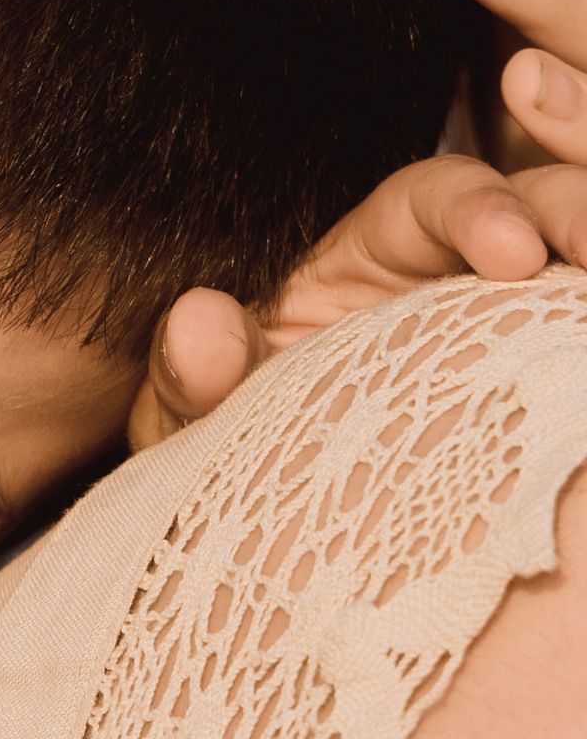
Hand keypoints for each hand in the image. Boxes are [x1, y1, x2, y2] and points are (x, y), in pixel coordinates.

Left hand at [130, 154, 586, 449]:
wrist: (262, 541)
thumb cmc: (237, 446)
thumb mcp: (201, 412)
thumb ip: (192, 370)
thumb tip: (195, 326)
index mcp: (380, 250)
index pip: (441, 197)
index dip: (483, 208)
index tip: (512, 253)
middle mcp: (460, 277)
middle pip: (545, 215)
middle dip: (582, 219)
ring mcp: (512, 332)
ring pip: (576, 278)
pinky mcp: (541, 389)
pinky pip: (570, 355)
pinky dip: (579, 353)